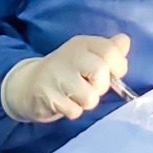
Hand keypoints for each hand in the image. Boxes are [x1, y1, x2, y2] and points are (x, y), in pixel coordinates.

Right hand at [1, 34, 130, 122]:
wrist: (29, 84)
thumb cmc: (67, 71)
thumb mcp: (88, 55)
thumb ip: (109, 49)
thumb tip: (124, 41)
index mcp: (82, 43)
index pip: (110, 50)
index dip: (118, 66)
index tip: (114, 73)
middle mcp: (69, 55)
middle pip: (101, 73)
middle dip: (101, 86)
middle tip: (90, 85)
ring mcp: (57, 75)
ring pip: (90, 97)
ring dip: (86, 101)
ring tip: (75, 95)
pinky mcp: (48, 95)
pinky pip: (74, 111)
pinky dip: (73, 110)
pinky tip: (64, 102)